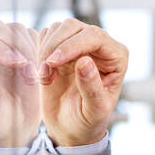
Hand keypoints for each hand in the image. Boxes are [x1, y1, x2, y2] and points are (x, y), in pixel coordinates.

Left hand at [0, 20, 40, 147]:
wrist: (9, 131)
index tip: (17, 62)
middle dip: (15, 45)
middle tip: (27, 68)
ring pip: (14, 29)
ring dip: (28, 48)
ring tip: (31, 74)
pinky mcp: (15, 47)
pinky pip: (29, 36)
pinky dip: (37, 50)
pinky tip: (36, 71)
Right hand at [38, 19, 127, 146]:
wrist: (70, 128)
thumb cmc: (88, 122)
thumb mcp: (94, 112)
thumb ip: (92, 89)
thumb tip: (85, 61)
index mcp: (115, 57)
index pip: (95, 37)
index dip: (72, 46)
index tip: (53, 62)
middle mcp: (99, 45)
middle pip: (73, 26)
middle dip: (54, 47)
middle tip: (45, 73)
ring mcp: (79, 44)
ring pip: (58, 28)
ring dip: (45, 50)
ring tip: (45, 77)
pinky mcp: (61, 47)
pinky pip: (47, 35)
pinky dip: (40, 50)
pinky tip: (43, 73)